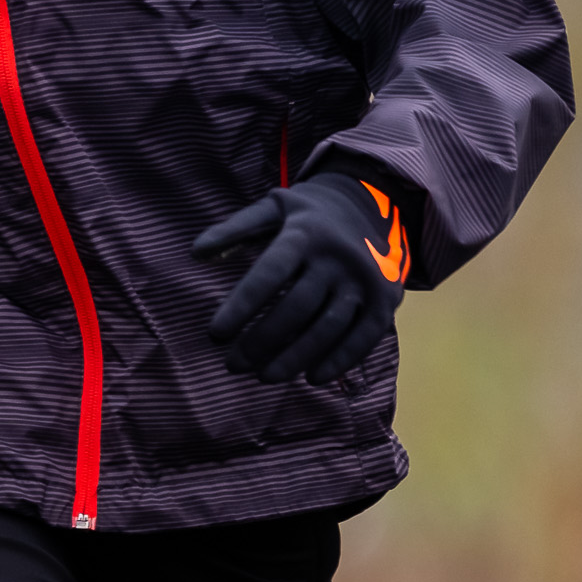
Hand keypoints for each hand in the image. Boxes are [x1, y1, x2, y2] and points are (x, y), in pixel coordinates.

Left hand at [191, 175, 404, 384]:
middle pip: (295, 308)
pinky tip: (312, 377)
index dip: (241, 307)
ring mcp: (364, 280)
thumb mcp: (273, 207)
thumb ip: (233, 229)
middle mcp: (337, 256)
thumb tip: (196, 252)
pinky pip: (363, 338)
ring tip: (263, 377)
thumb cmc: (309, 214)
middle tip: (233, 364)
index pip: (268, 274)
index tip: (215, 335)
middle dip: (261, 341)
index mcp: (305, 232)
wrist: (376, 203)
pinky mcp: (385, 300)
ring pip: (327, 328)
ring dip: (294, 358)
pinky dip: (339, 361)